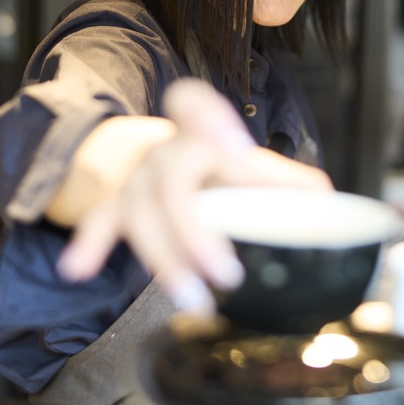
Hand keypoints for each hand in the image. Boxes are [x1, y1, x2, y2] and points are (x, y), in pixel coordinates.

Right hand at [56, 78, 332, 314]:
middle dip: (194, 230)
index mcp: (198, 129)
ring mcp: (135, 177)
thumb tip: (325, 199)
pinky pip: (99, 221)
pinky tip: (78, 268)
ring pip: (140, 211)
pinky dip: (91, 243)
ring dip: (163, 259)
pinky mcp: (115, 203)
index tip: (232, 149)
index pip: (194, 105)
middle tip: (225, 272)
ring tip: (193, 299)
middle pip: (172, 180)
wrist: (152, 155)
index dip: (210, 122)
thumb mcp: (246, 162)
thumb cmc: (212, 164)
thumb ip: (284, 179)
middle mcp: (162, 149)